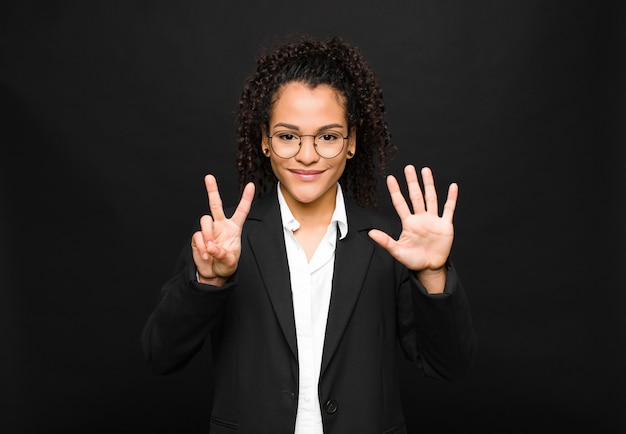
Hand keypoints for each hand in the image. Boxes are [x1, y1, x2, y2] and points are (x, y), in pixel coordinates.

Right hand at [191, 175, 254, 285]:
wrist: (212, 274)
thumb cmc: (226, 265)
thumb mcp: (230, 262)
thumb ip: (223, 254)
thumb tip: (211, 245)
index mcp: (234, 228)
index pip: (242, 210)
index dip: (246, 198)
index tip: (251, 185)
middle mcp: (221, 225)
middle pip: (216, 204)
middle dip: (212, 190)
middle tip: (209, 177)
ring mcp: (209, 230)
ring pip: (205, 220)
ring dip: (207, 234)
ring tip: (210, 249)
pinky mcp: (198, 237)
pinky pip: (198, 236)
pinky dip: (201, 246)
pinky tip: (205, 255)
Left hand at [368, 165, 456, 292]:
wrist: (429, 267)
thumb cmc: (413, 260)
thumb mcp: (397, 251)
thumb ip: (385, 241)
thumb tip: (370, 233)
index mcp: (408, 223)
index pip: (400, 203)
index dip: (395, 191)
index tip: (390, 178)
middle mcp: (420, 218)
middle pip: (415, 196)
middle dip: (412, 182)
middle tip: (409, 168)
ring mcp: (433, 220)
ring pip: (431, 198)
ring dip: (429, 185)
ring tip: (425, 171)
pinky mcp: (445, 225)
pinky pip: (449, 209)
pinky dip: (451, 198)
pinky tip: (452, 187)